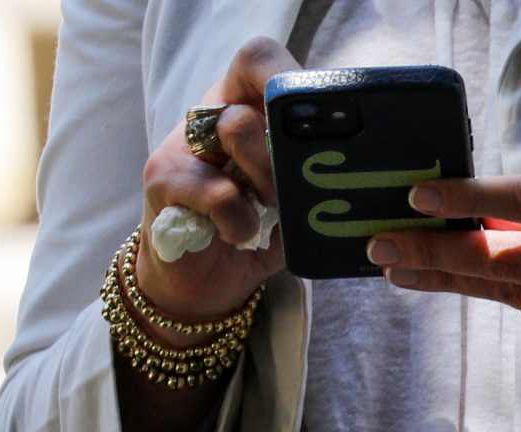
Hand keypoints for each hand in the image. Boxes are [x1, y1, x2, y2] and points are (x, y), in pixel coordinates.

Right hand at [134, 38, 294, 323]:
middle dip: (287, 148)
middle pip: (260, 93)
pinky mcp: (162, 181)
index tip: (314, 107)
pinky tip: (241, 235)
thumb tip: (358, 164)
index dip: (283, 72)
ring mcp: (181, 145)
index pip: (258, 61)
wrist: (200, 281)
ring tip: (265, 212)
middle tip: (292, 189)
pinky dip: (239, 220)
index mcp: (244, 110)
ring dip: (268, 179)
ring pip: (236, 127)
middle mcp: (210, 118)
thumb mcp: (295, 200)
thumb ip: (315, 174)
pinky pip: (217, 190)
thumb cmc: (256, 232)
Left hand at [368, 176, 520, 359]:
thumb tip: (490, 209)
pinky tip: (458, 279)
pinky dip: (498, 291)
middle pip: (508, 262)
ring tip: (395, 266)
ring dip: (448, 278)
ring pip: (509, 293)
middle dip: (439, 253)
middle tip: (381, 243)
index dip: (473, 200)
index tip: (421, 195)